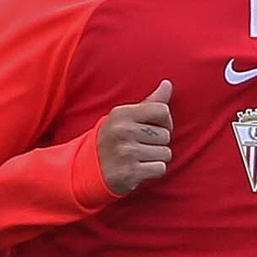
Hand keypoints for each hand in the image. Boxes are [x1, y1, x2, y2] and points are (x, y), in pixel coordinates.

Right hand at [98, 80, 173, 195]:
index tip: (154, 128)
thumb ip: (149, 102)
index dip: (165, 121)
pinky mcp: (129, 172)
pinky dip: (154, 171)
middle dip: (158, 143)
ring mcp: (126, 152)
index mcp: (122, 113)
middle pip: (166, 135)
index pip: (162, 110)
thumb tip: (168, 84)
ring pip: (166, 153)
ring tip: (140, 158)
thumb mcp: (125, 117)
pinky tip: (140, 169)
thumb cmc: (113, 139)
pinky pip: (160, 168)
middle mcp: (122, 131)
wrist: (88, 169)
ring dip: (157, 158)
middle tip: (142, 147)